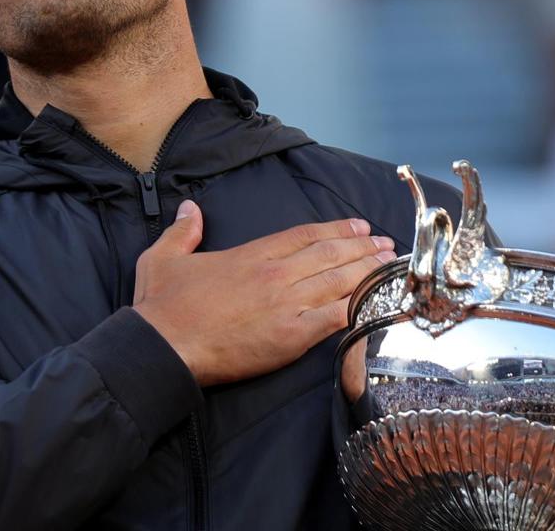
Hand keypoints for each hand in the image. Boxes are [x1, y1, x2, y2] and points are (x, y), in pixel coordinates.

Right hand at [133, 201, 395, 385]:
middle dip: (364, 248)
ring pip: (341, 281)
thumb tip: (189, 209)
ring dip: (370, 272)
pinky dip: (361, 308)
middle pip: (332, 254)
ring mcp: (287, 305)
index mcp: (253, 254)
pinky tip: (379, 303)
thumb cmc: (163, 306)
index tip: (360, 226)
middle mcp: (277, 274)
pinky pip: (337, 318)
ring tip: (391, 266)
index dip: (337, 229)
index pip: (306, 235)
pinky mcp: (292, 336)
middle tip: (388, 245)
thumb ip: (182, 231)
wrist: (164, 345)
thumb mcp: (164, 257)